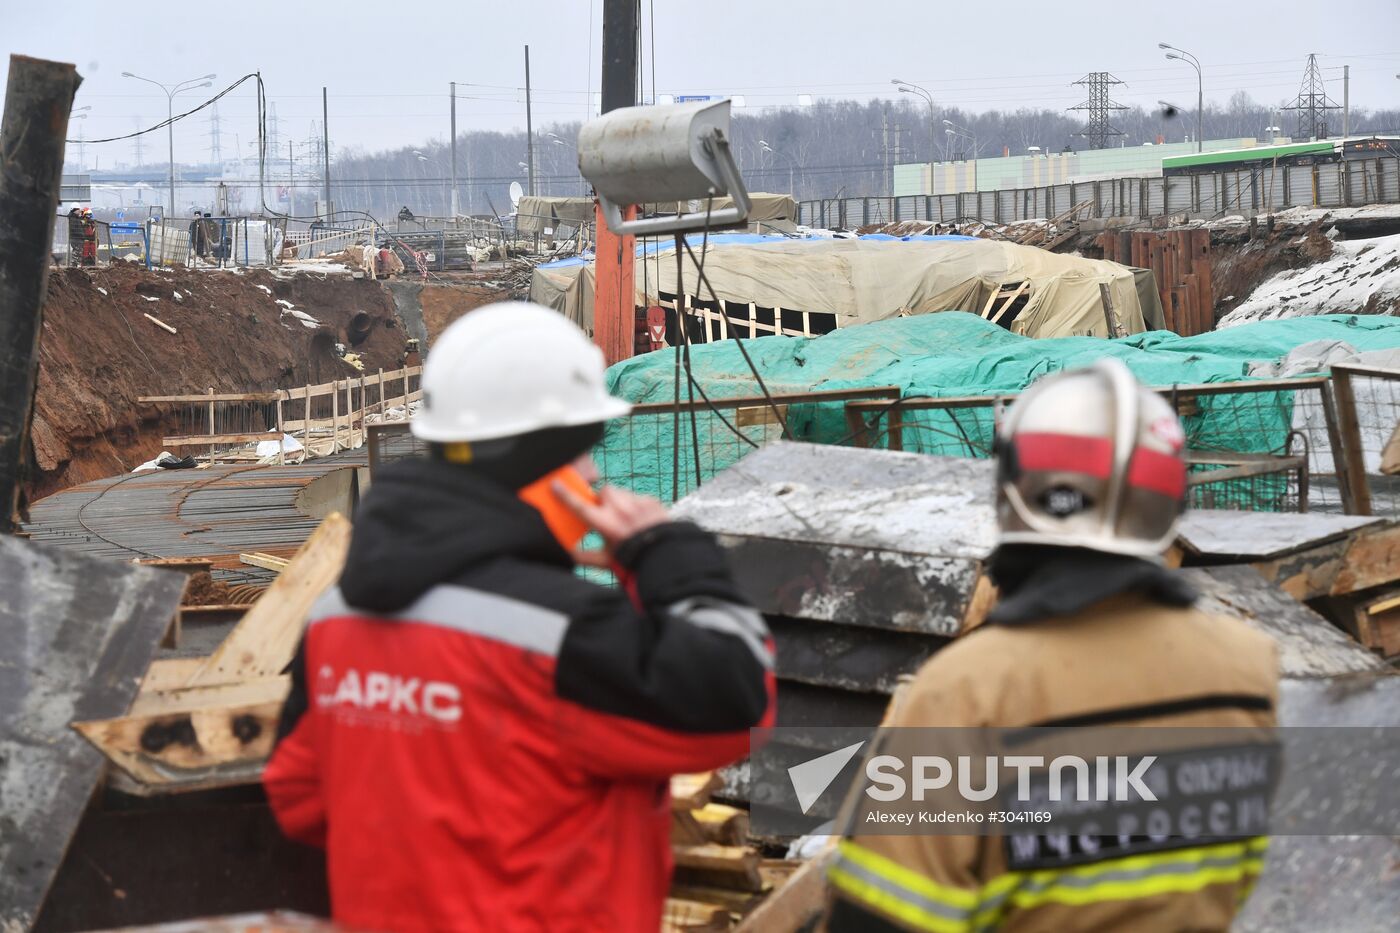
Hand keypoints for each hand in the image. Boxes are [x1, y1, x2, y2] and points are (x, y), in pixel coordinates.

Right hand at [552, 481, 668, 562]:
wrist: (664, 557)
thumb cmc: (632, 560)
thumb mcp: (606, 561)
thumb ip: (584, 557)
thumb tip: (568, 555)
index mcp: (604, 523)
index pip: (579, 505)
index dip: (565, 494)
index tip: (555, 484)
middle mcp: (619, 509)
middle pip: (604, 491)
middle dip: (603, 498)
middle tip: (607, 513)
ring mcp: (636, 502)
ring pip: (621, 492)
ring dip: (620, 501)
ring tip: (626, 518)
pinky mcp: (650, 501)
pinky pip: (638, 497)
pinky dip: (636, 506)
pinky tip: (640, 520)